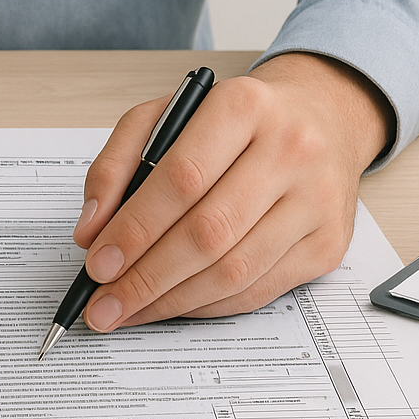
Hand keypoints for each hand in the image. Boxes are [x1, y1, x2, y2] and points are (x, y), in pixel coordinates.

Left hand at [72, 53, 393, 331]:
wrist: (322, 119)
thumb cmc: (234, 123)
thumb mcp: (166, 116)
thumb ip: (117, 163)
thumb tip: (90, 230)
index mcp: (243, 106)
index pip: (182, 177)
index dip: (135, 228)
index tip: (98, 263)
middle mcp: (290, 150)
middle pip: (209, 232)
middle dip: (146, 277)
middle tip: (104, 304)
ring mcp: (315, 200)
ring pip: (234, 270)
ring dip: (172, 301)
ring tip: (129, 311)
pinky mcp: (328, 243)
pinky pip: (259, 290)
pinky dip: (207, 307)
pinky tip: (173, 305)